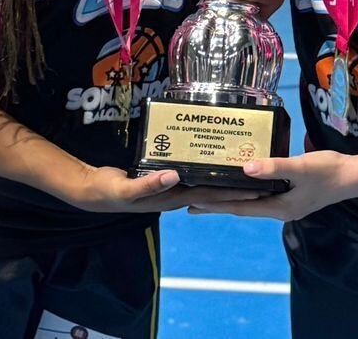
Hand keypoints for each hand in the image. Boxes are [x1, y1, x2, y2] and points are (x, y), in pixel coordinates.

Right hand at [63, 166, 264, 213]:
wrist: (93, 190)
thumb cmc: (109, 191)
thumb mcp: (124, 189)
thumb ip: (147, 185)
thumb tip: (175, 176)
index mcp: (172, 197)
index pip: (210, 195)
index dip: (234, 192)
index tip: (258, 188)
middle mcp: (176, 193)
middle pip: (214, 190)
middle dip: (238, 186)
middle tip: (264, 178)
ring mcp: (170, 186)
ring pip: (204, 181)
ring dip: (224, 177)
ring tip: (245, 167)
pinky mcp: (164, 176)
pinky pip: (190, 172)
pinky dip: (204, 167)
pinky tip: (212, 159)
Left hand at [186, 150, 357, 221]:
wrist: (354, 177)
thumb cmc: (329, 170)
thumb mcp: (301, 167)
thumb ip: (274, 167)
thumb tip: (245, 168)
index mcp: (279, 207)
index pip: (240, 207)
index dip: (216, 205)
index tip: (194, 203)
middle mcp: (280, 210)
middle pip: (241, 207)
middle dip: (217, 205)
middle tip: (191, 203)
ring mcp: (286, 204)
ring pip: (250, 202)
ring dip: (230, 199)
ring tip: (209, 195)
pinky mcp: (292, 197)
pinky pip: (262, 196)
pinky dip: (246, 191)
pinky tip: (241, 184)